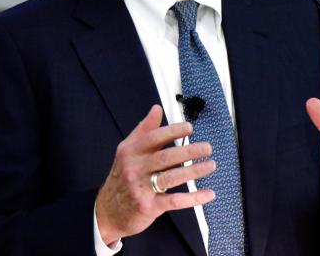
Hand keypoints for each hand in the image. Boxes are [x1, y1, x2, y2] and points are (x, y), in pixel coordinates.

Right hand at [95, 105, 215, 244]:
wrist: (109, 211)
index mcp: (131, 152)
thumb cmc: (122, 177)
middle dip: (189, 151)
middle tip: (206, 147)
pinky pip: (175, 201)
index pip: (154, 137)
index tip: (190, 128)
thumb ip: (144, 129)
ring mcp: (141, 188)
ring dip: (194, 171)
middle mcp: (135, 168)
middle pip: (166, 157)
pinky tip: (208, 194)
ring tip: (210, 165)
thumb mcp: (127, 151)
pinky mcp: (149, 206)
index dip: (173, 131)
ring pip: (172, 177)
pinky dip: (193, 198)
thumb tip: (156, 109)